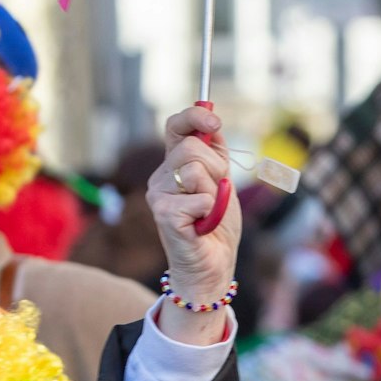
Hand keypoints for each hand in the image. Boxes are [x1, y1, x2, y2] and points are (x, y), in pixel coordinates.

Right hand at [150, 106, 239, 344]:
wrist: (214, 264)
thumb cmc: (217, 225)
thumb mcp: (222, 182)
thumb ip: (216, 154)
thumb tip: (213, 123)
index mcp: (174, 165)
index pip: (175, 126)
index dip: (194, 116)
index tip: (214, 122)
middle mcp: (161, 177)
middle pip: (192, 147)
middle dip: (216, 168)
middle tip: (217, 193)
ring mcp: (158, 195)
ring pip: (196, 170)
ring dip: (215, 192)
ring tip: (208, 211)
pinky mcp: (164, 214)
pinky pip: (201, 198)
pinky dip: (212, 212)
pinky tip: (202, 226)